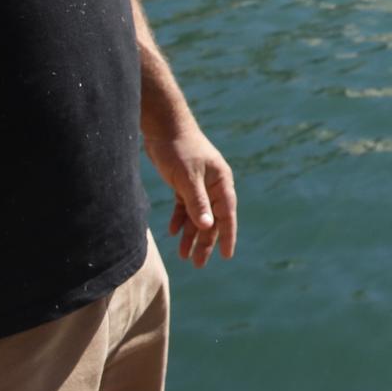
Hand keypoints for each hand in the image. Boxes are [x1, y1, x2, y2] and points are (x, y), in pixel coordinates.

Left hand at [144, 126, 237, 267]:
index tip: (226, 256)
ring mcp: (199, 184)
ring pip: (198, 215)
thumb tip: (209, 227)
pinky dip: (181, 219)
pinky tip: (173, 232)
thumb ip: (198, 203)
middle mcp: (213, 184)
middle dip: (206, 242)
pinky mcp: (184, 182)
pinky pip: (185, 206)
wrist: (164, 126)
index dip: (227, 236)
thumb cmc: (179, 149)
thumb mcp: (187, 178)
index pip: (227, 214)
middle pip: (212, 218)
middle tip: (198, 264)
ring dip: (191, 234)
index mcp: (221, 182)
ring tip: (184, 256)